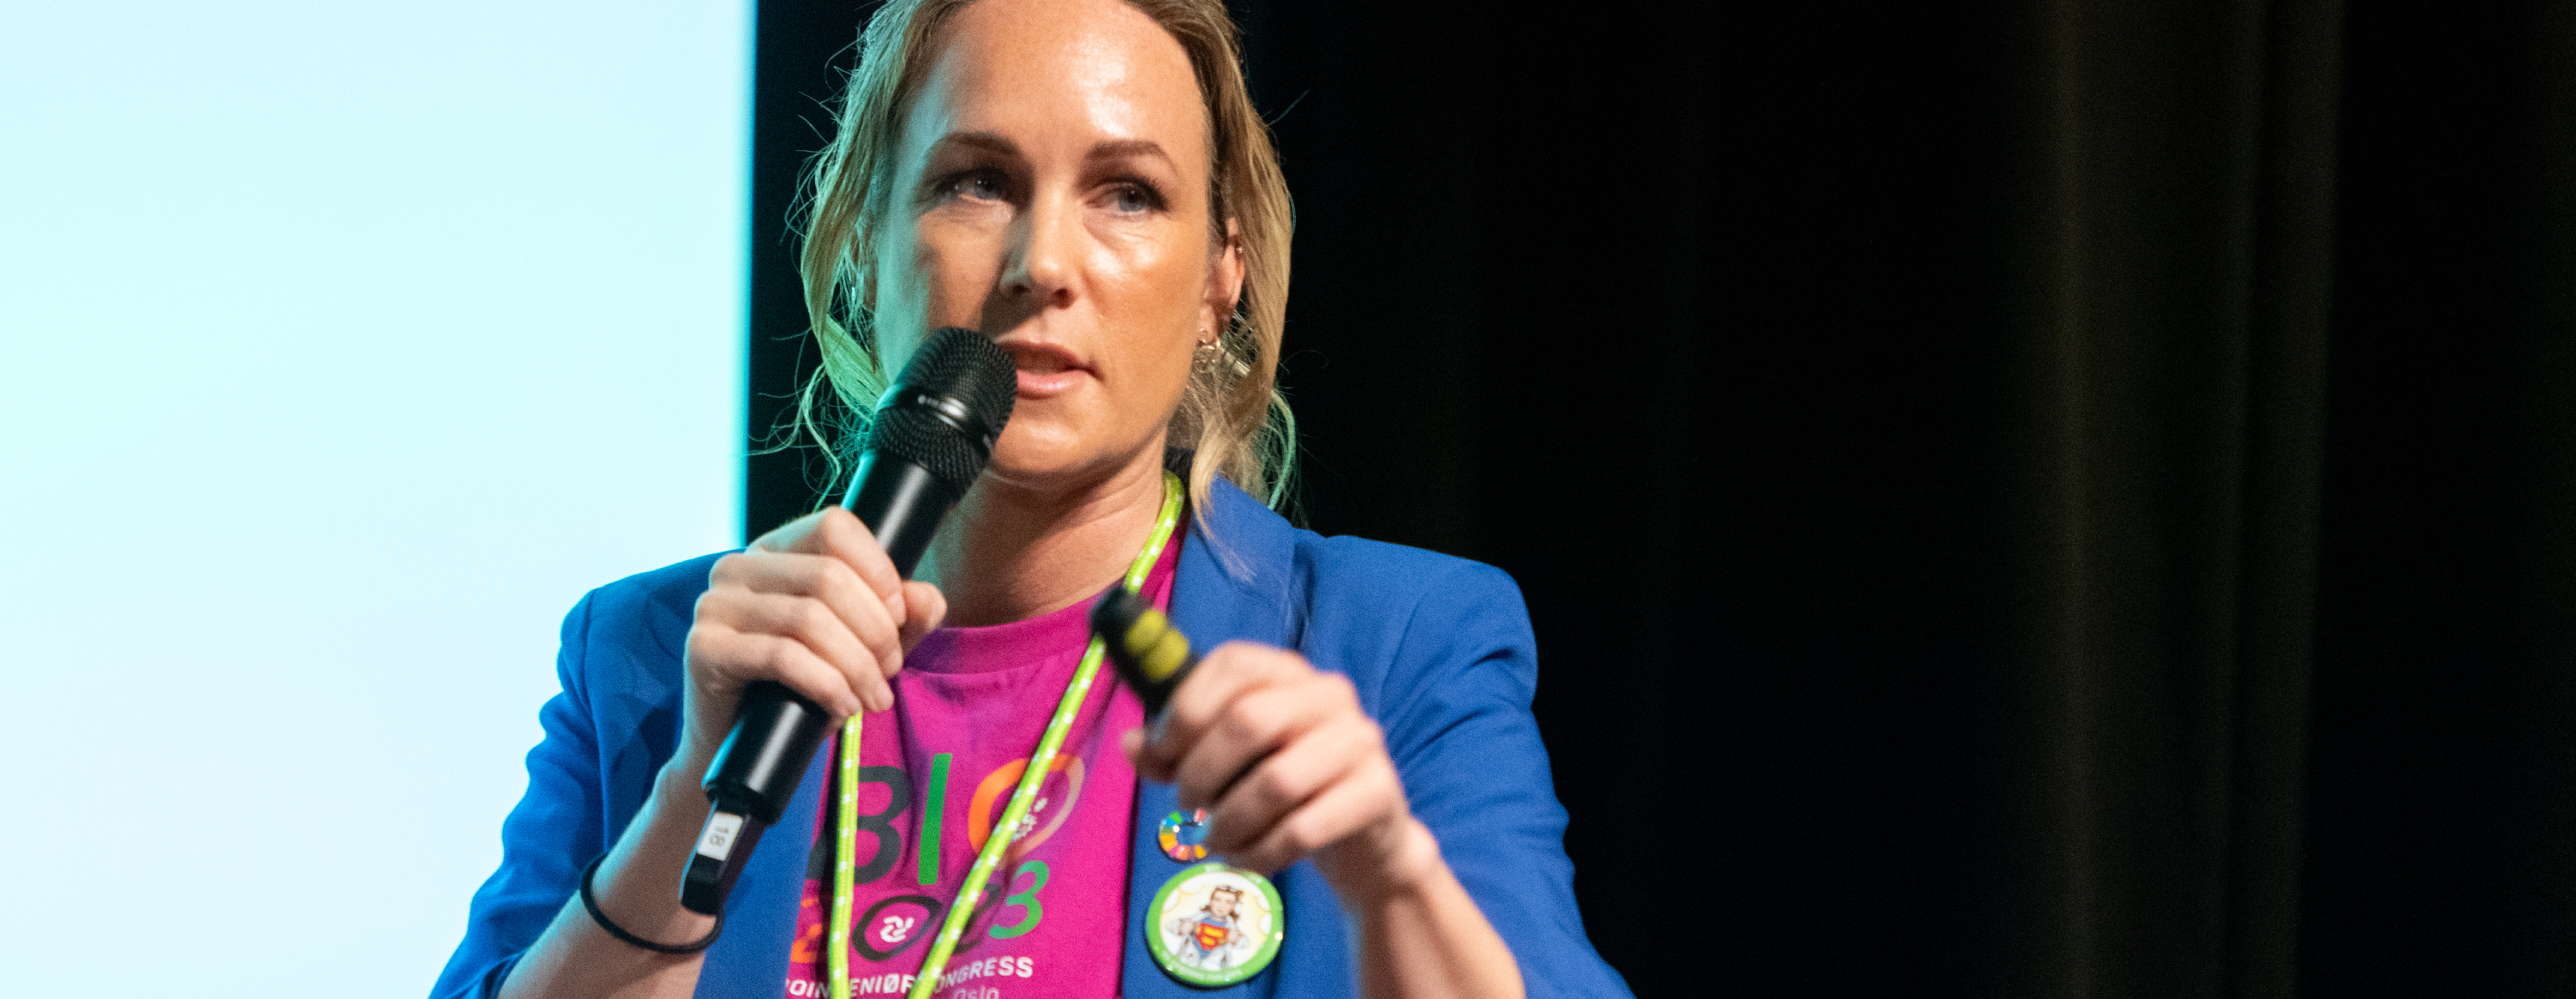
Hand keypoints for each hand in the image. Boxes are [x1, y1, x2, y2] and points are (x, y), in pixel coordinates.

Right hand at [675, 507, 947, 776]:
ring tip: (871, 698)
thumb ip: (901, 618)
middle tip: (888, 673)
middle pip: (829, 576)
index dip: (878, 570)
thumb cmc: (801, 687)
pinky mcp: (705, 648)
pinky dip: (827, 685)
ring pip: (810, 619)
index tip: (898, 618)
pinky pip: (783, 657)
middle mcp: (738, 567)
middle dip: (875, 631)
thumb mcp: (862, 646)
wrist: (742, 747)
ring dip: (857, 665)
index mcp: (775, 550)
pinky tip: (842, 707)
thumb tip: (927, 599)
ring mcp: (715, 605)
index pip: (835, 527)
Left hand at [1125, 642, 1439, 906]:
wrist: (1366, 840)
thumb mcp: (1228, 764)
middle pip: (1248, 720)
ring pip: (1276, 781)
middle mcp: (1329, 694)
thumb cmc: (1285, 789)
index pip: (1232, 664)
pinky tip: (1250, 861)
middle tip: (1187, 806)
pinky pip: (1305, 828)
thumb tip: (1131, 744)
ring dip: (1230, 823)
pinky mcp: (1378, 792)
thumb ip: (1176, 752)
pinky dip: (1263, 853)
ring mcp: (1360, 740)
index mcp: (1288, 672)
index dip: (1184, 710)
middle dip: (1201, 772)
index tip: (1161, 756)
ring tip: (1216, 841)